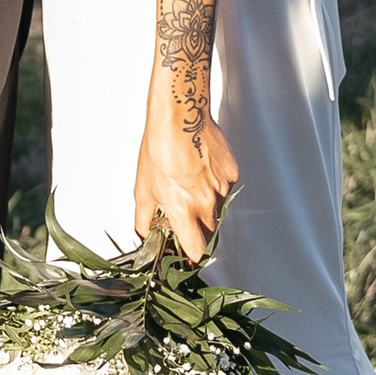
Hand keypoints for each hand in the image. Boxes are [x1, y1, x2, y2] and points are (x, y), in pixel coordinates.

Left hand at [135, 94, 239, 261]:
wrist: (181, 116)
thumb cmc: (160, 148)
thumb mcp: (143, 188)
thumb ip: (144, 219)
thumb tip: (145, 234)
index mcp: (183, 209)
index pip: (196, 249)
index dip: (192, 257)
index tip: (187, 257)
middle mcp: (206, 202)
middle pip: (210, 233)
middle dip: (198, 231)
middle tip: (185, 217)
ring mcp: (222, 188)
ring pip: (218, 209)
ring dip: (206, 206)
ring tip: (189, 183)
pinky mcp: (232, 173)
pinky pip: (225, 189)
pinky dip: (213, 186)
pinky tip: (200, 170)